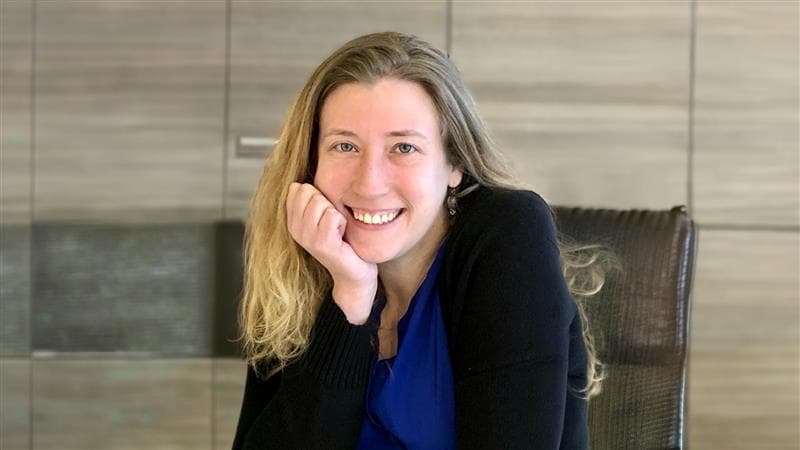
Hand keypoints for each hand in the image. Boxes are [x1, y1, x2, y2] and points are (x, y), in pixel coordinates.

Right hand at [286, 182, 377, 323]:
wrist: (353, 273)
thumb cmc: (342, 242)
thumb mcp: (323, 217)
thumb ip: (311, 200)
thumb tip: (299, 183)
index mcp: (292, 221)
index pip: (297, 188)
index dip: (318, 194)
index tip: (325, 213)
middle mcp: (296, 230)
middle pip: (309, 192)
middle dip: (327, 202)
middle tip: (333, 223)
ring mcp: (308, 237)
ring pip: (321, 202)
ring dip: (336, 212)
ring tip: (338, 230)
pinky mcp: (323, 243)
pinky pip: (332, 215)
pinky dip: (343, 222)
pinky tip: (342, 235)